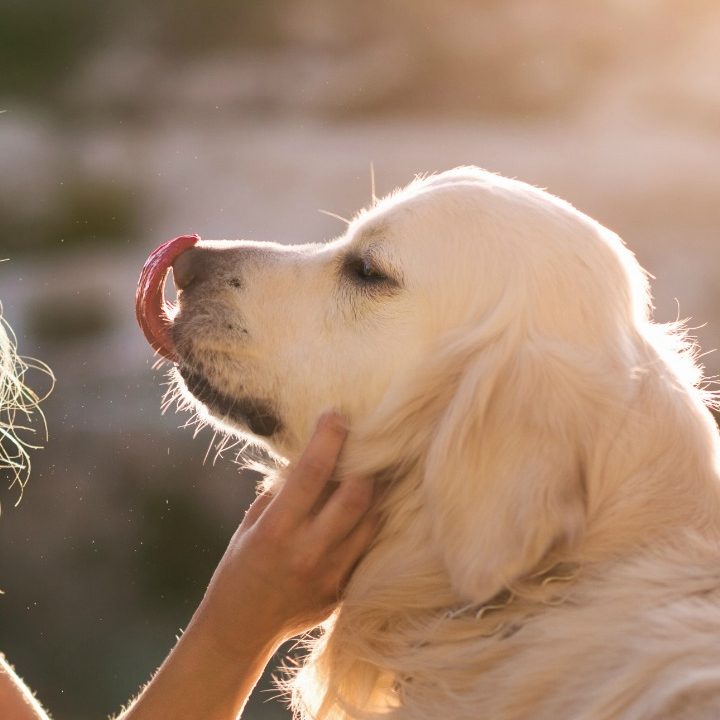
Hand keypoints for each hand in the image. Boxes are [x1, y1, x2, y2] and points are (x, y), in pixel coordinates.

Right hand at [189, 412, 376, 658]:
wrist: (239, 630)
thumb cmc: (239, 568)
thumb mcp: (251, 524)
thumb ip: (282, 493)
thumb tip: (310, 458)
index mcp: (277, 530)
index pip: (312, 472)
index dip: (328, 438)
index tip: (335, 415)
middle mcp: (308, 552)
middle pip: (357, 495)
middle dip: (364, 463)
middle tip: (361, 443)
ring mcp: (331, 575)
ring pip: (371, 520)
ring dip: (373, 491)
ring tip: (370, 471)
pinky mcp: (343, 591)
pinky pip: (367, 547)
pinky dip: (369, 522)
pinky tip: (365, 507)